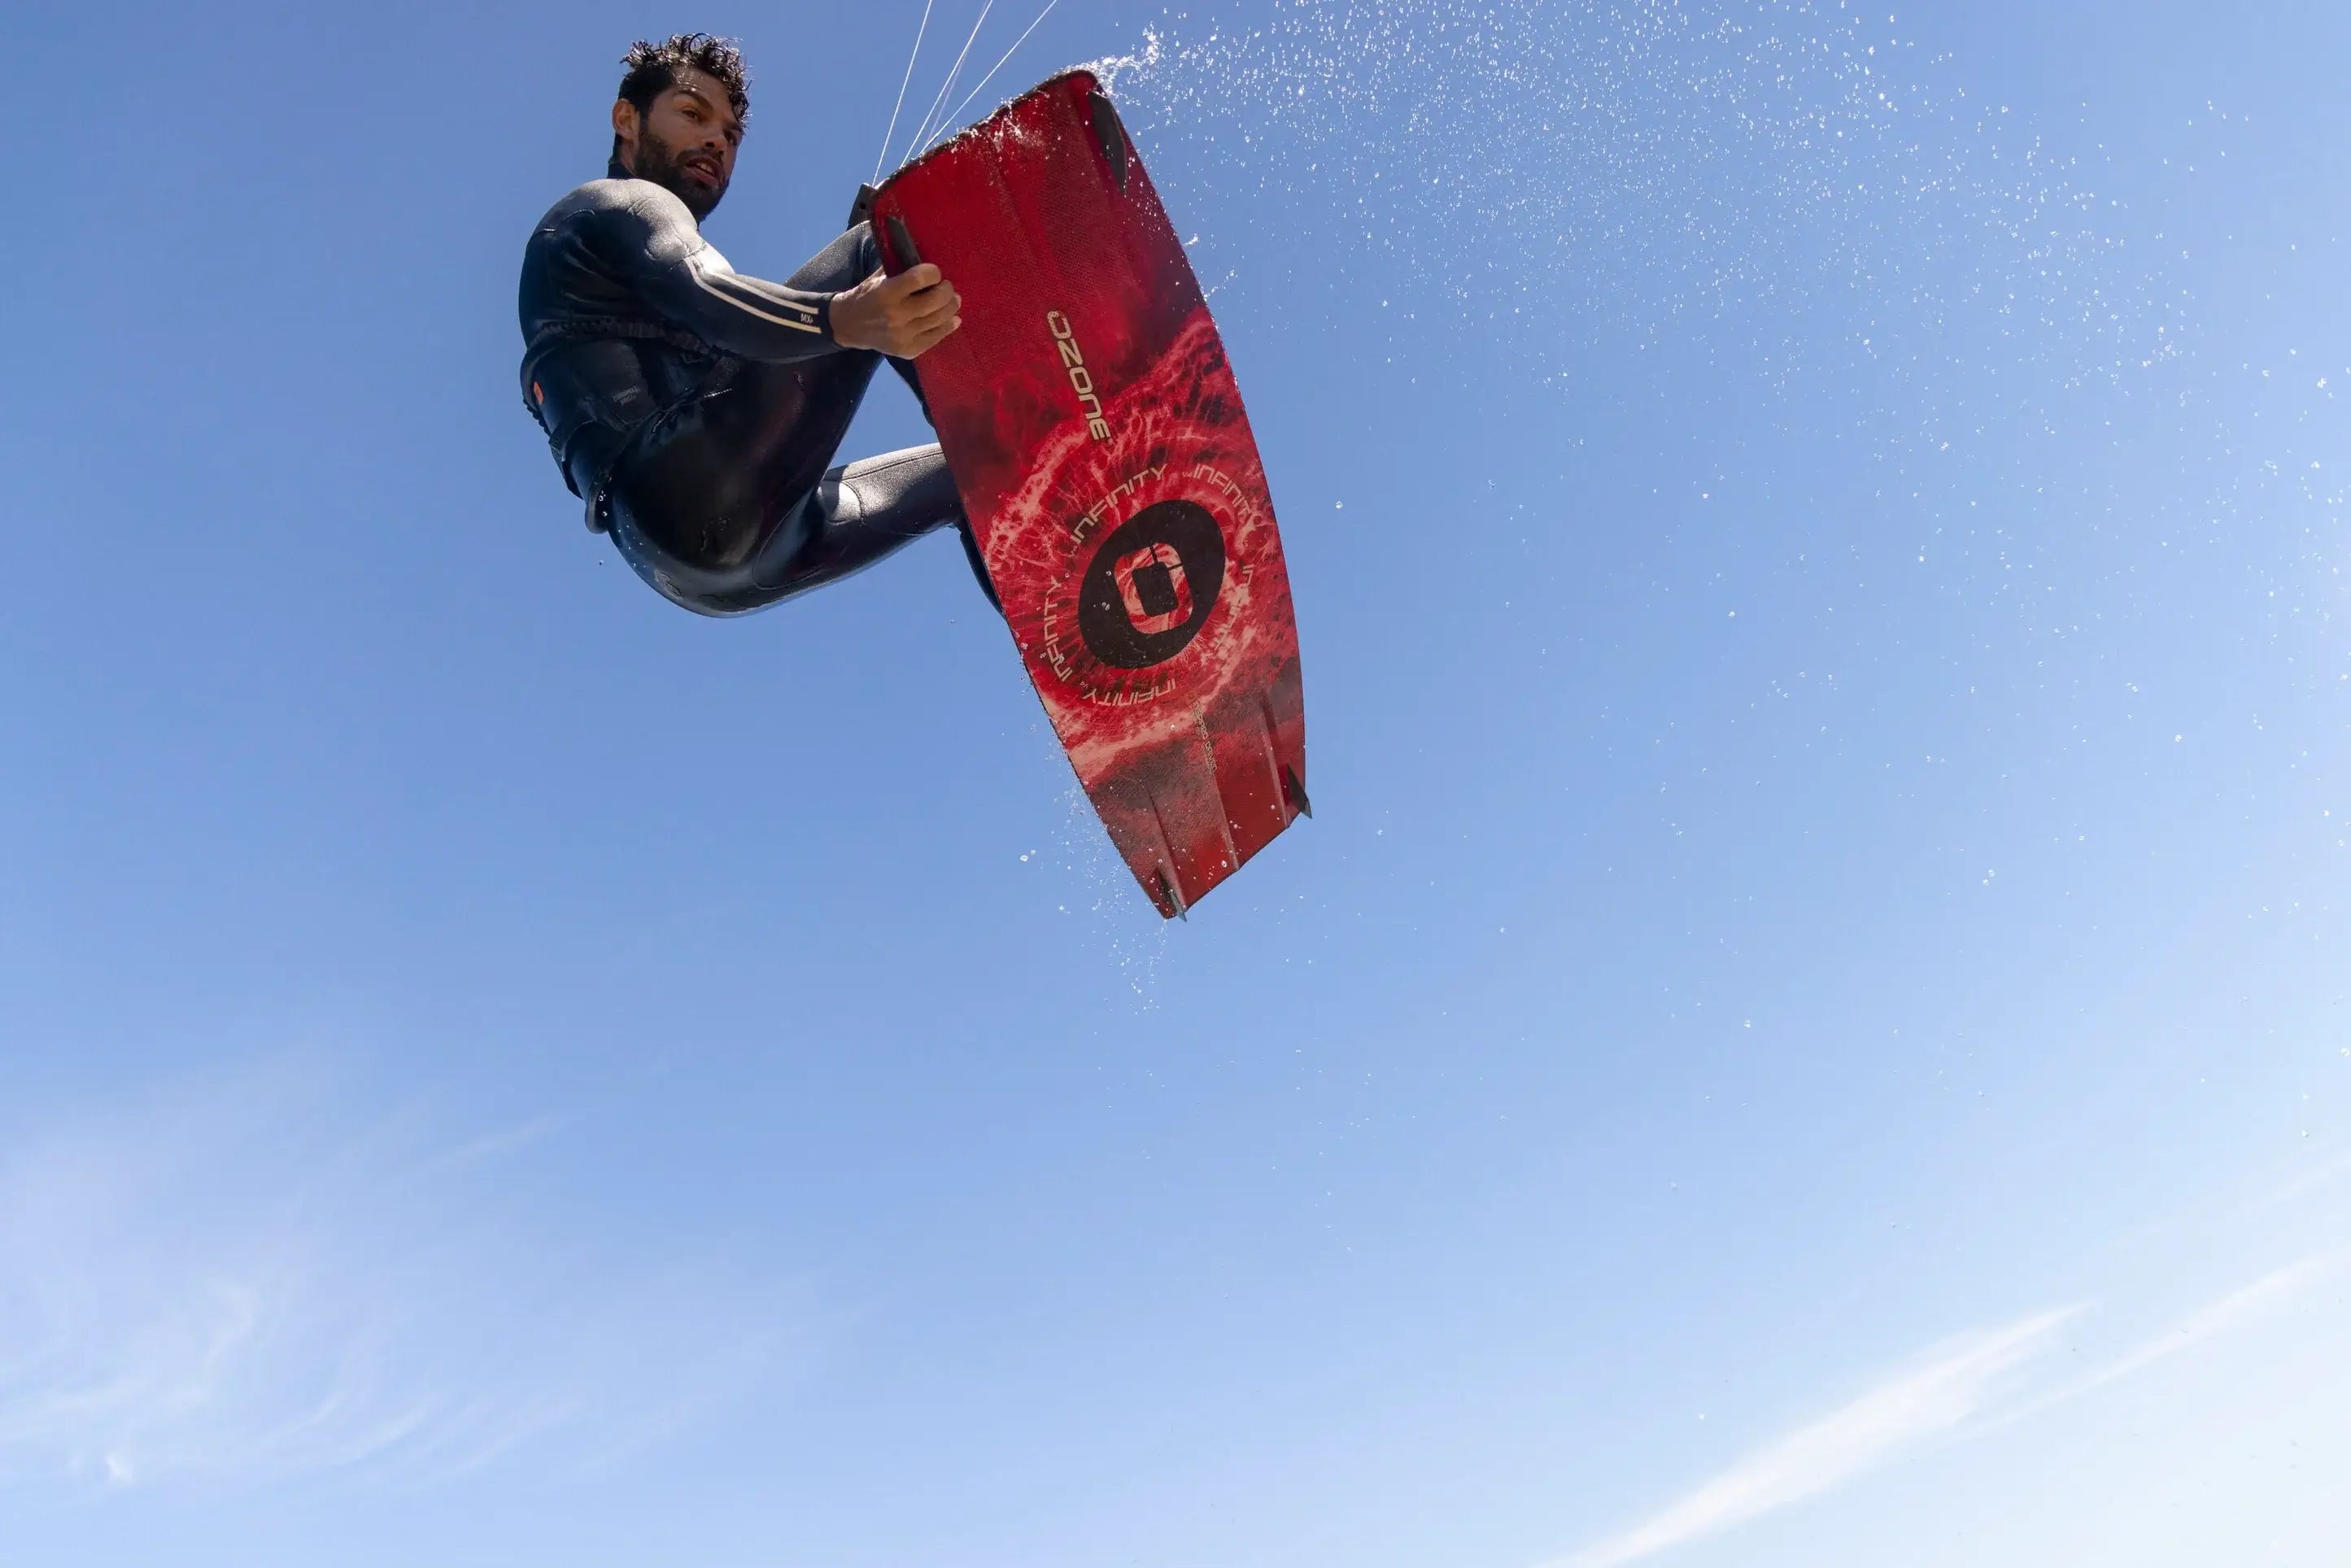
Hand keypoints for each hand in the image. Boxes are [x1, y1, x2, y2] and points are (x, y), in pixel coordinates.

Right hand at [830, 264, 960, 357]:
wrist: (849, 325)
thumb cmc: (867, 295)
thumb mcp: (878, 277)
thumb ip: (901, 268)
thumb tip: (927, 258)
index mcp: (886, 292)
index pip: (920, 278)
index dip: (933, 273)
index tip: (935, 272)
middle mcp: (896, 315)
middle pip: (935, 301)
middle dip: (947, 291)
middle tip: (947, 287)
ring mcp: (903, 335)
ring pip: (939, 320)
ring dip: (951, 308)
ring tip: (953, 301)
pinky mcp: (908, 350)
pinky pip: (935, 338)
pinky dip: (947, 327)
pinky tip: (953, 319)